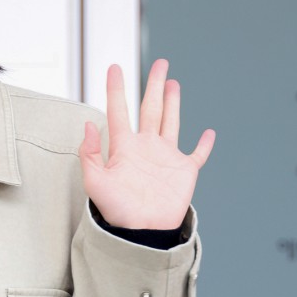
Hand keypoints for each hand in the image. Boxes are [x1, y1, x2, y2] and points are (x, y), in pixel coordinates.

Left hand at [79, 59, 214, 229]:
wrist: (142, 232)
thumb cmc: (117, 212)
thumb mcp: (96, 183)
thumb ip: (89, 154)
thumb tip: (87, 125)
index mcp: (124, 148)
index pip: (118, 112)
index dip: (116, 90)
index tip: (114, 67)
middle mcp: (145, 148)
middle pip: (150, 109)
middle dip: (154, 86)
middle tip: (160, 63)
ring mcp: (166, 158)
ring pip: (171, 122)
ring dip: (173, 103)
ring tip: (173, 83)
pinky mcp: (184, 172)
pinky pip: (197, 155)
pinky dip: (204, 145)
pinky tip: (208, 133)